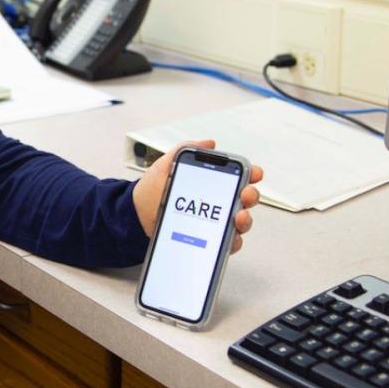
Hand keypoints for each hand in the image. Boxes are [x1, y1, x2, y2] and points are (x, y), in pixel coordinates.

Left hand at [133, 139, 264, 253]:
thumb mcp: (166, 165)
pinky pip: (226, 244)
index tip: (254, 173)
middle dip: (250, 196)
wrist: (135, 216)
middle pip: (245, 200)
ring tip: (238, 217)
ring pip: (240, 223)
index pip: (237, 176)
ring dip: (245, 220)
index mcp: (211, 182)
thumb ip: (185, 150)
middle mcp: (218, 203)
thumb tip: (208, 144)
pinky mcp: (208, 241)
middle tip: (244, 195)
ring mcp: (214, 223)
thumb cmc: (151, 190)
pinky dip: (232, 242)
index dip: (250, 173)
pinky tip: (227, 239)